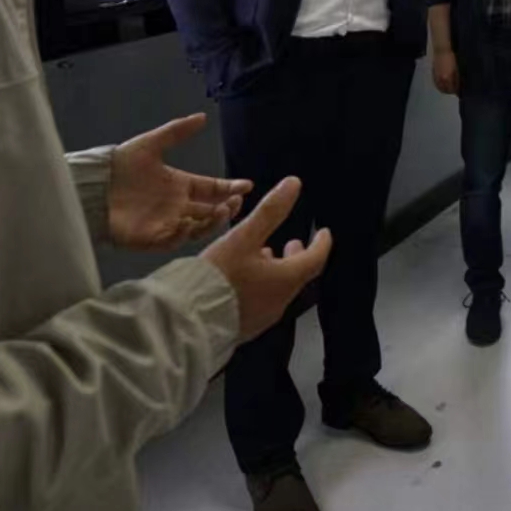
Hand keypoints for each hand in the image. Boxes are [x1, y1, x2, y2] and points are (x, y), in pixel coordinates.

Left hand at [107, 114, 250, 251]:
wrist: (92, 185)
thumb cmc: (121, 164)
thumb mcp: (151, 143)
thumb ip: (177, 131)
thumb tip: (202, 116)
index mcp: (181, 185)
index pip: (213, 188)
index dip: (230, 188)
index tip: (246, 185)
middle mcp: (178, 206)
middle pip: (211, 211)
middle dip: (226, 208)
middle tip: (235, 202)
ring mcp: (166, 223)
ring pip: (198, 228)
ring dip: (211, 222)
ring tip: (219, 212)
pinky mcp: (151, 238)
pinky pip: (173, 240)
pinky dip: (182, 234)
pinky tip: (187, 223)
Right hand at [201, 177, 331, 341]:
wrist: (187, 323)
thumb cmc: (218, 277)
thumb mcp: (243, 238)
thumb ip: (269, 211)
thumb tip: (294, 184)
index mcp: (286, 279)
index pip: (316, 259)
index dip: (321, 243)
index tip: (323, 233)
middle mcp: (280, 301)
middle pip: (298, 275)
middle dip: (297, 257)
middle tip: (293, 244)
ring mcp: (263, 317)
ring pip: (279, 289)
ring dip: (277, 270)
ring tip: (264, 256)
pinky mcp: (246, 327)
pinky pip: (262, 301)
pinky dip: (262, 285)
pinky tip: (244, 279)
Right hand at [432, 50, 459, 95]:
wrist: (441, 51)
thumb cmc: (451, 58)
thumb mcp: (456, 68)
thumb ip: (456, 78)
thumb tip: (457, 85)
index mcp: (449, 77)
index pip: (452, 88)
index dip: (455, 91)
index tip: (457, 92)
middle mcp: (442, 79)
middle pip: (446, 90)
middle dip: (449, 92)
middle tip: (452, 92)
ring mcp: (437, 77)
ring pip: (440, 88)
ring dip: (443, 90)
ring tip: (447, 91)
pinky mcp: (433, 74)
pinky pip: (436, 83)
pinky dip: (438, 86)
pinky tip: (441, 86)